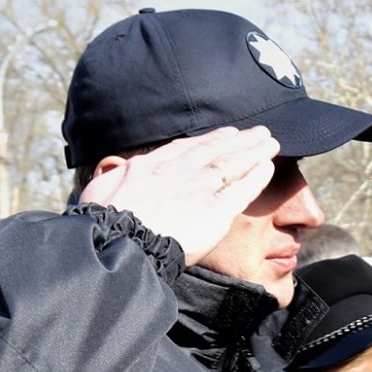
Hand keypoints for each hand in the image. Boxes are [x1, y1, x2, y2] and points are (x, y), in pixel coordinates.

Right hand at [79, 126, 279, 259]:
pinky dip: (256, 176)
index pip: (184, 149)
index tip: (223, 134)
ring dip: (253, 151)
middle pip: (214, 150)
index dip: (207, 141)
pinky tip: (268, 166)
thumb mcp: (100, 190)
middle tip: (257, 131)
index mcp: (150, 166)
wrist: (120, 240)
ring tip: (270, 141)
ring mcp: (198, 189)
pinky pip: (241, 190)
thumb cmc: (104, 221)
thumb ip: (112, 178)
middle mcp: (178, 172)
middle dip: (237, 140)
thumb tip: (108, 172)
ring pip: (232, 164)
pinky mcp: (215, 211)